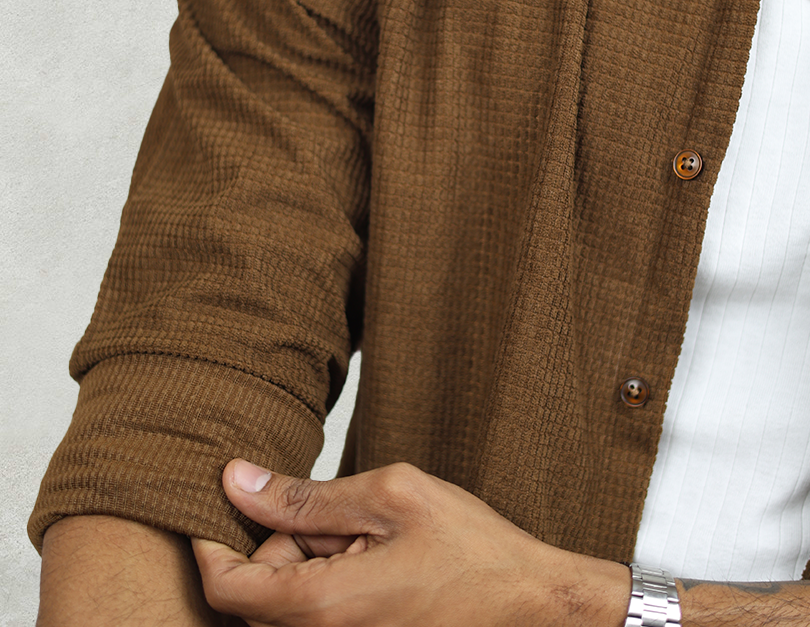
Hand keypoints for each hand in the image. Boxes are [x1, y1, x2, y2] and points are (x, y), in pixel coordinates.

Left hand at [191, 460, 628, 626]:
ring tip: (370, 545)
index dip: (210, 543)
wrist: (531, 606)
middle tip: (342, 520)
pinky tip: (376, 570)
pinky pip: (319, 622)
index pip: (224, 588)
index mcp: (323, 608)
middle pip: (257, 594)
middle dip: (283, 546)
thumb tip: (235, 479)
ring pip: (287, 608)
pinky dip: (330, 589)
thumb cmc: (470, 549)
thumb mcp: (388, 497)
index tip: (226, 503)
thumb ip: (304, 496)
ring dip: (311, 568)